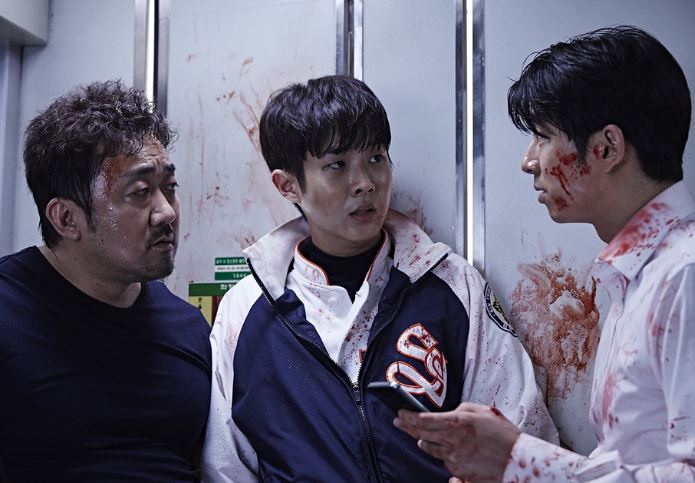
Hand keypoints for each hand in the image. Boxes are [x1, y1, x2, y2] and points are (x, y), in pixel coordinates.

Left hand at [394, 402, 519, 482]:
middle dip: (407, 427)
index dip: (408, 417)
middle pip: (421, 434)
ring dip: (423, 441)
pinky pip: (445, 461)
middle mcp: (451, 442)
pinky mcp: (459, 472)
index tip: (400, 413)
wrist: (517, 460)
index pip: (423, 421)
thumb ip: (460, 410)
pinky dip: (444, 454)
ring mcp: (453, 459)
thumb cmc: (502, 433)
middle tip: (399, 422)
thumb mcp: (481, 411)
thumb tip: (448, 414)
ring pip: (431, 449)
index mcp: (456, 424)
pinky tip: (449, 450)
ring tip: (419, 437)